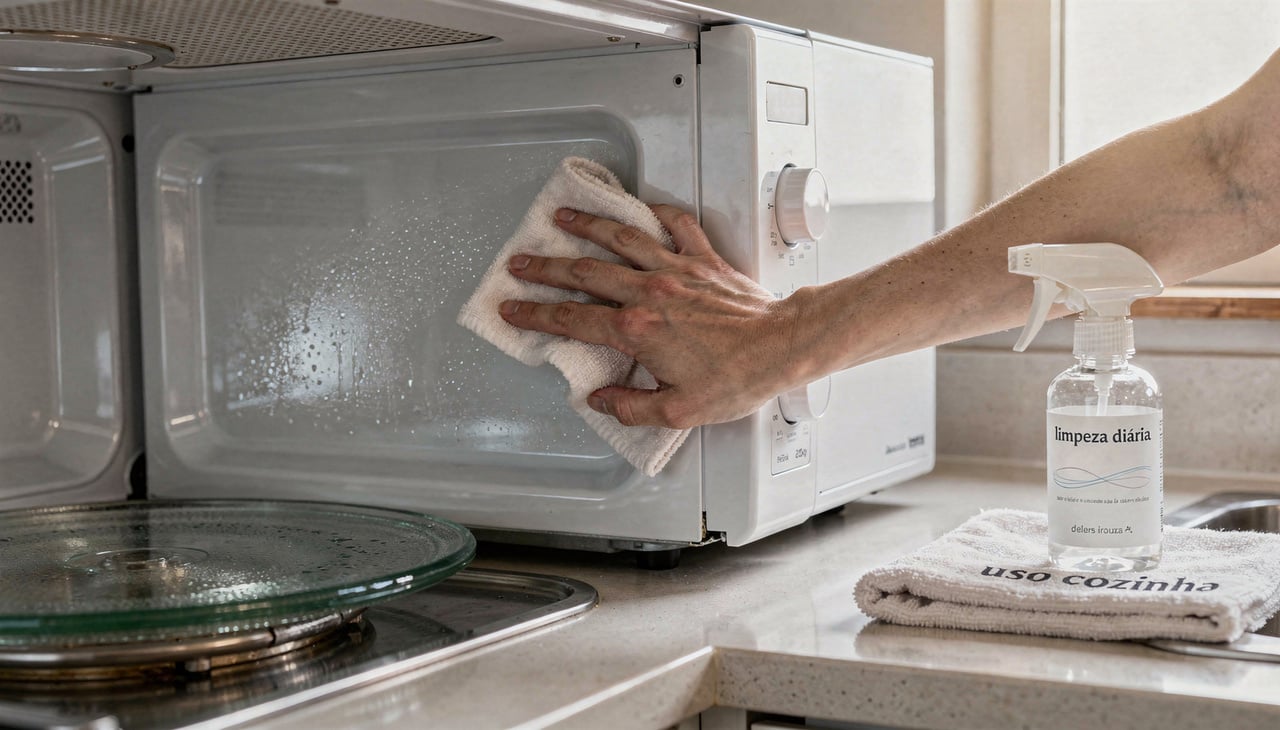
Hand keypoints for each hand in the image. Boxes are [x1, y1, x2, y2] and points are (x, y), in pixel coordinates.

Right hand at [498, 204, 805, 428]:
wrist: (783, 346)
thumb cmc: (738, 378)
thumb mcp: (678, 410)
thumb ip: (631, 407)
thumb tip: (601, 401)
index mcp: (637, 330)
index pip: (572, 319)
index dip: (536, 313)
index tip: (513, 307)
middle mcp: (650, 292)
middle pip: (585, 271)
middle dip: (546, 265)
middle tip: (520, 260)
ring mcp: (677, 270)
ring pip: (623, 238)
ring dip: (588, 225)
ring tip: (564, 216)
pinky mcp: (705, 260)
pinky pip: (676, 226)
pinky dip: (656, 214)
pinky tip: (643, 209)